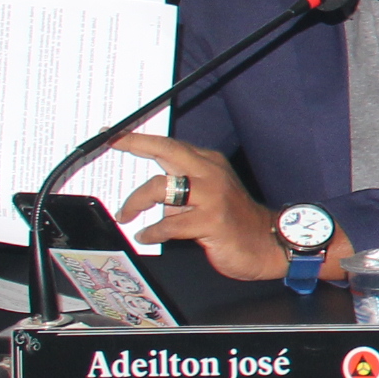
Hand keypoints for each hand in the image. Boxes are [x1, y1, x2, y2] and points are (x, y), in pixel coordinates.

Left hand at [113, 133, 288, 280]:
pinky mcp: (211, 222)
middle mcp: (210, 174)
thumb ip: (180, 189)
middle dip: (135, 145)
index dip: (139, 139)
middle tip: (111, 145)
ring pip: (161, 188)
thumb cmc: (232, 221)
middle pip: (167, 151)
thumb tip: (146, 194)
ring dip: (135, 202)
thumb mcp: (207, 195)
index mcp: (208, 163)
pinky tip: (146, 236)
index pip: (169, 145)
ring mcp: (211, 197)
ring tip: (126, 215)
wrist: (267, 243)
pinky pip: (169, 225)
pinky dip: (152, 231)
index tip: (113, 134)